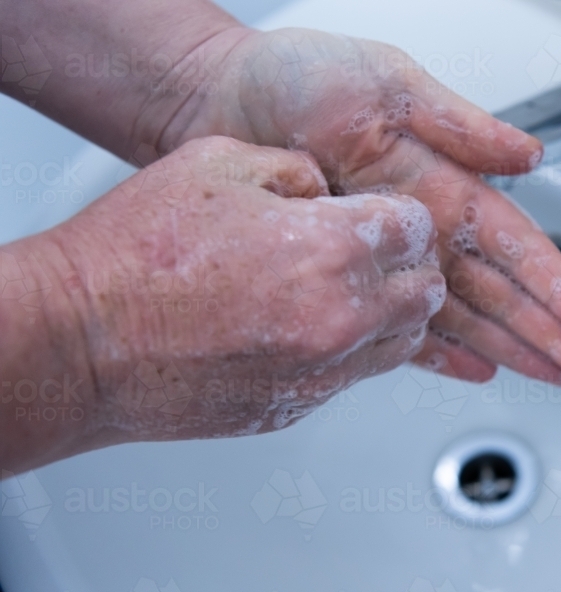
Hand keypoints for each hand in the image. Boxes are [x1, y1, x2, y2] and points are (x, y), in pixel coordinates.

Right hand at [28, 136, 445, 448]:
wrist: (83, 343)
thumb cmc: (135, 258)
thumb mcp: (219, 165)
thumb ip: (295, 171)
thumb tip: (327, 190)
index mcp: (331, 249)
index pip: (418, 230)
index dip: (401, 218)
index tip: (390, 220)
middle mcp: (341, 318)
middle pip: (427, 293)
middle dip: (410, 267)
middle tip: (379, 255)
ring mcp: (323, 371)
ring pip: (404, 344)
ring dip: (391, 314)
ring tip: (352, 294)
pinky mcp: (299, 407)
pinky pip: (356, 377)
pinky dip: (351, 352)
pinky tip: (312, 328)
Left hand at [165, 28, 560, 389]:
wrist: (220, 100)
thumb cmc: (298, 78)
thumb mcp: (388, 83)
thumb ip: (458, 124)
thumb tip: (525, 154)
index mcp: (444, 180)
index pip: (516, 244)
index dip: (557, 284)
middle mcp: (427, 227)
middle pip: (505, 292)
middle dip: (556, 334)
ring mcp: (394, 259)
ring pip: (468, 318)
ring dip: (518, 351)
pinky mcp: (354, 281)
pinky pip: (403, 327)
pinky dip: (441, 354)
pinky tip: (479, 370)